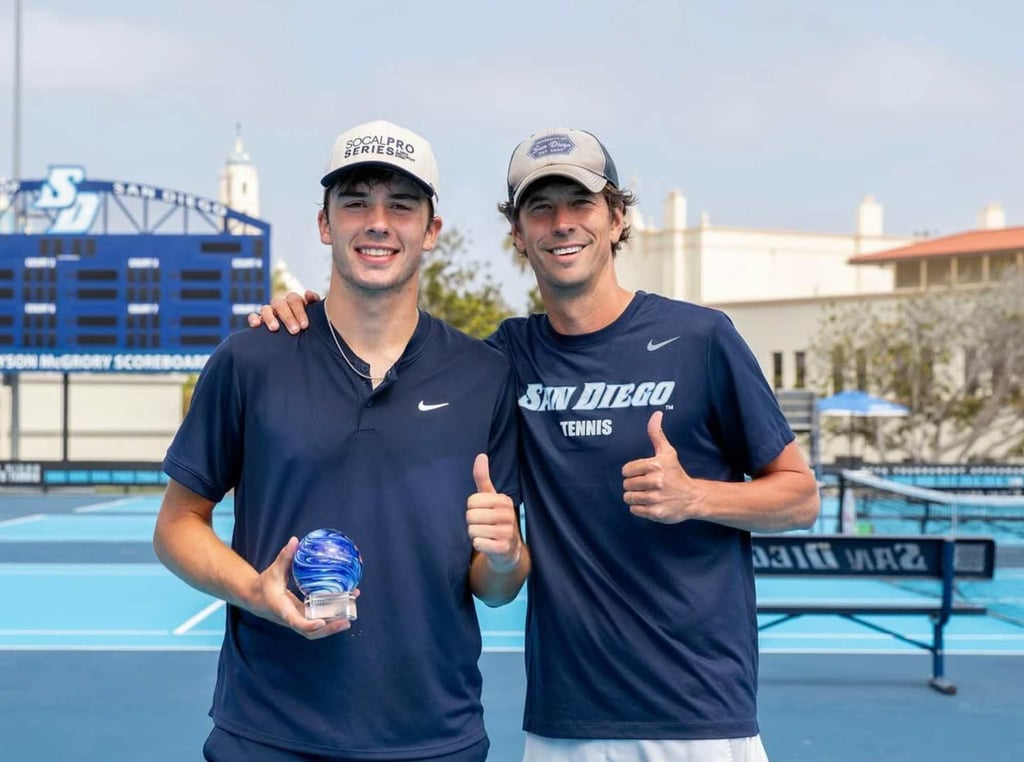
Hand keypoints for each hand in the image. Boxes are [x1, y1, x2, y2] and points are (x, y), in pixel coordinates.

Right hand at [246, 290, 320, 333]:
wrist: (298, 342)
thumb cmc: (307, 326)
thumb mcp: (314, 316)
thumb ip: (313, 303)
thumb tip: (309, 294)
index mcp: (294, 302)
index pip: (294, 300)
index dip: (299, 311)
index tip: (304, 325)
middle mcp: (281, 305)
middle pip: (280, 304)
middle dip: (288, 317)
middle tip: (295, 330)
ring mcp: (269, 312)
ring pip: (266, 308)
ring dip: (270, 317)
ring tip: (275, 328)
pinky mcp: (259, 320)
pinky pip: (253, 316)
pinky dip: (253, 319)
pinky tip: (257, 324)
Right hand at [247, 536, 352, 638]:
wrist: (254, 598)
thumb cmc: (264, 585)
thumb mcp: (273, 570)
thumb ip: (285, 557)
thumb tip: (295, 540)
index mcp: (281, 608)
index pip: (294, 621)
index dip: (308, 624)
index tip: (321, 622)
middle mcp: (290, 618)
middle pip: (309, 631)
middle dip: (328, 629)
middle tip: (346, 621)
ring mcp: (296, 619)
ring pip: (314, 631)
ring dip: (331, 627)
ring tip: (348, 619)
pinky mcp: (301, 617)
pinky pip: (316, 621)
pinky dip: (329, 620)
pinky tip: (342, 609)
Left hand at [466, 454, 521, 572]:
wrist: (509, 549)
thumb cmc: (495, 519)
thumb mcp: (490, 497)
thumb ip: (483, 478)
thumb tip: (481, 455)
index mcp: (503, 500)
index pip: (471, 501)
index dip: (472, 509)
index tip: (483, 512)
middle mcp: (508, 515)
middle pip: (470, 516)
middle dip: (472, 523)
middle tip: (484, 525)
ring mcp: (507, 532)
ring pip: (472, 531)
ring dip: (475, 534)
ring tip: (487, 535)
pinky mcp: (503, 548)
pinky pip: (478, 543)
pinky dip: (479, 545)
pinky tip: (489, 544)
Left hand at [621, 411, 708, 523]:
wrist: (693, 497)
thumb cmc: (676, 473)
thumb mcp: (667, 452)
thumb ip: (657, 434)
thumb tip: (656, 414)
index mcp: (655, 465)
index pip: (626, 470)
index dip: (632, 472)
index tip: (642, 473)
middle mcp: (655, 482)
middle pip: (627, 485)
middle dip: (634, 485)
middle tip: (646, 485)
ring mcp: (655, 498)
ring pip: (629, 498)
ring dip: (635, 497)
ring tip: (647, 494)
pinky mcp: (656, 513)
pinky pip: (634, 510)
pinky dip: (639, 508)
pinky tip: (649, 503)